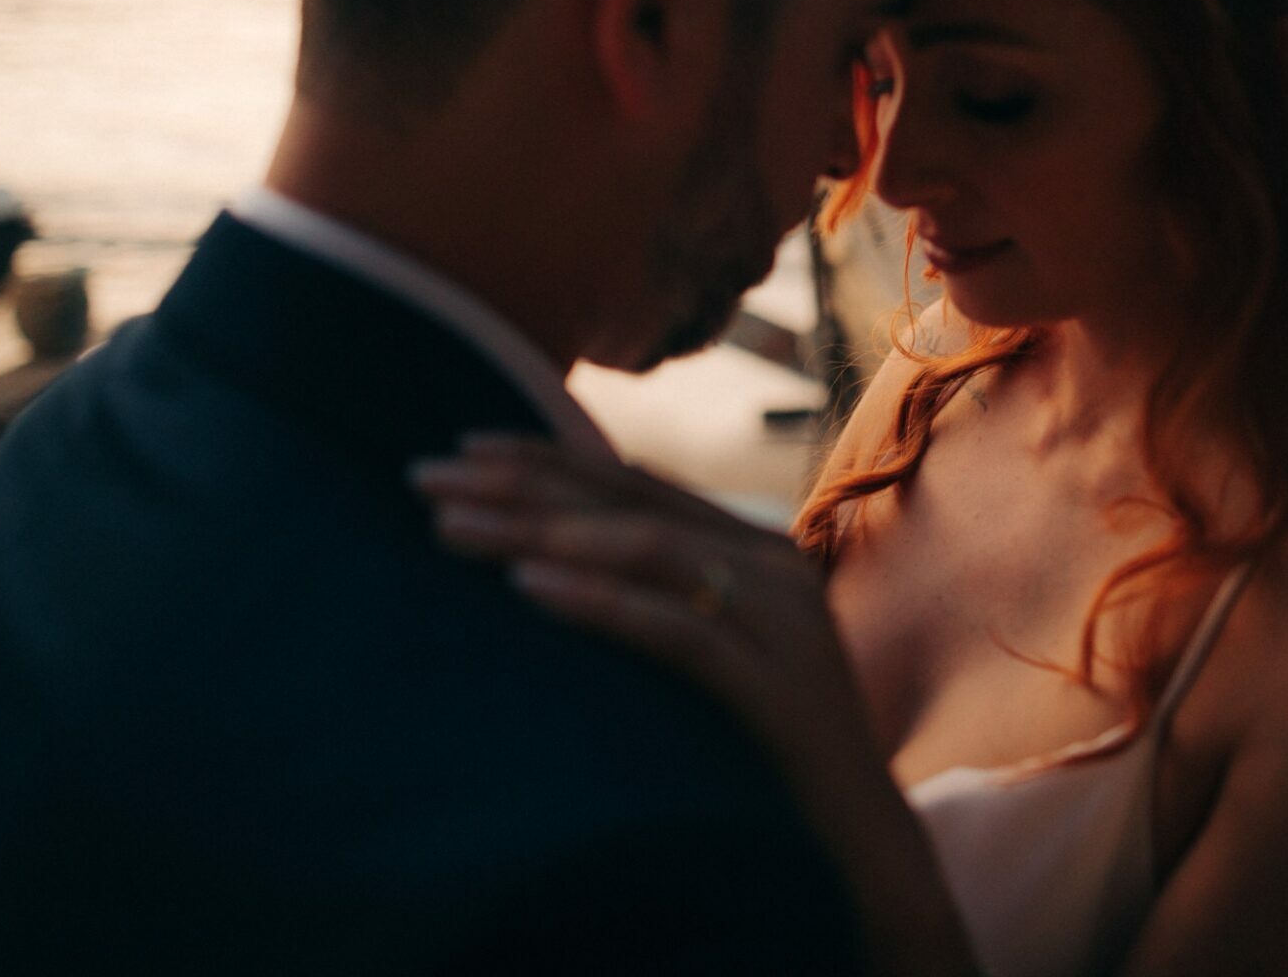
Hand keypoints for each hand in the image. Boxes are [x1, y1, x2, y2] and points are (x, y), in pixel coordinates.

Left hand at [410, 436, 980, 975]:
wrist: (862, 839)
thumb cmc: (767, 754)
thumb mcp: (713, 658)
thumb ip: (664, 602)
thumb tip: (557, 558)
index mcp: (755, 550)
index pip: (636, 485)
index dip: (547, 460)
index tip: (462, 448)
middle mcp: (771, 566)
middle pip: (630, 504)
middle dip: (520, 485)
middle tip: (426, 475)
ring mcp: (780, 620)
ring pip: (647, 550)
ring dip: (540, 532)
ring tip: (452, 526)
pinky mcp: (776, 684)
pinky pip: (676, 630)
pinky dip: (598, 602)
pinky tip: (527, 587)